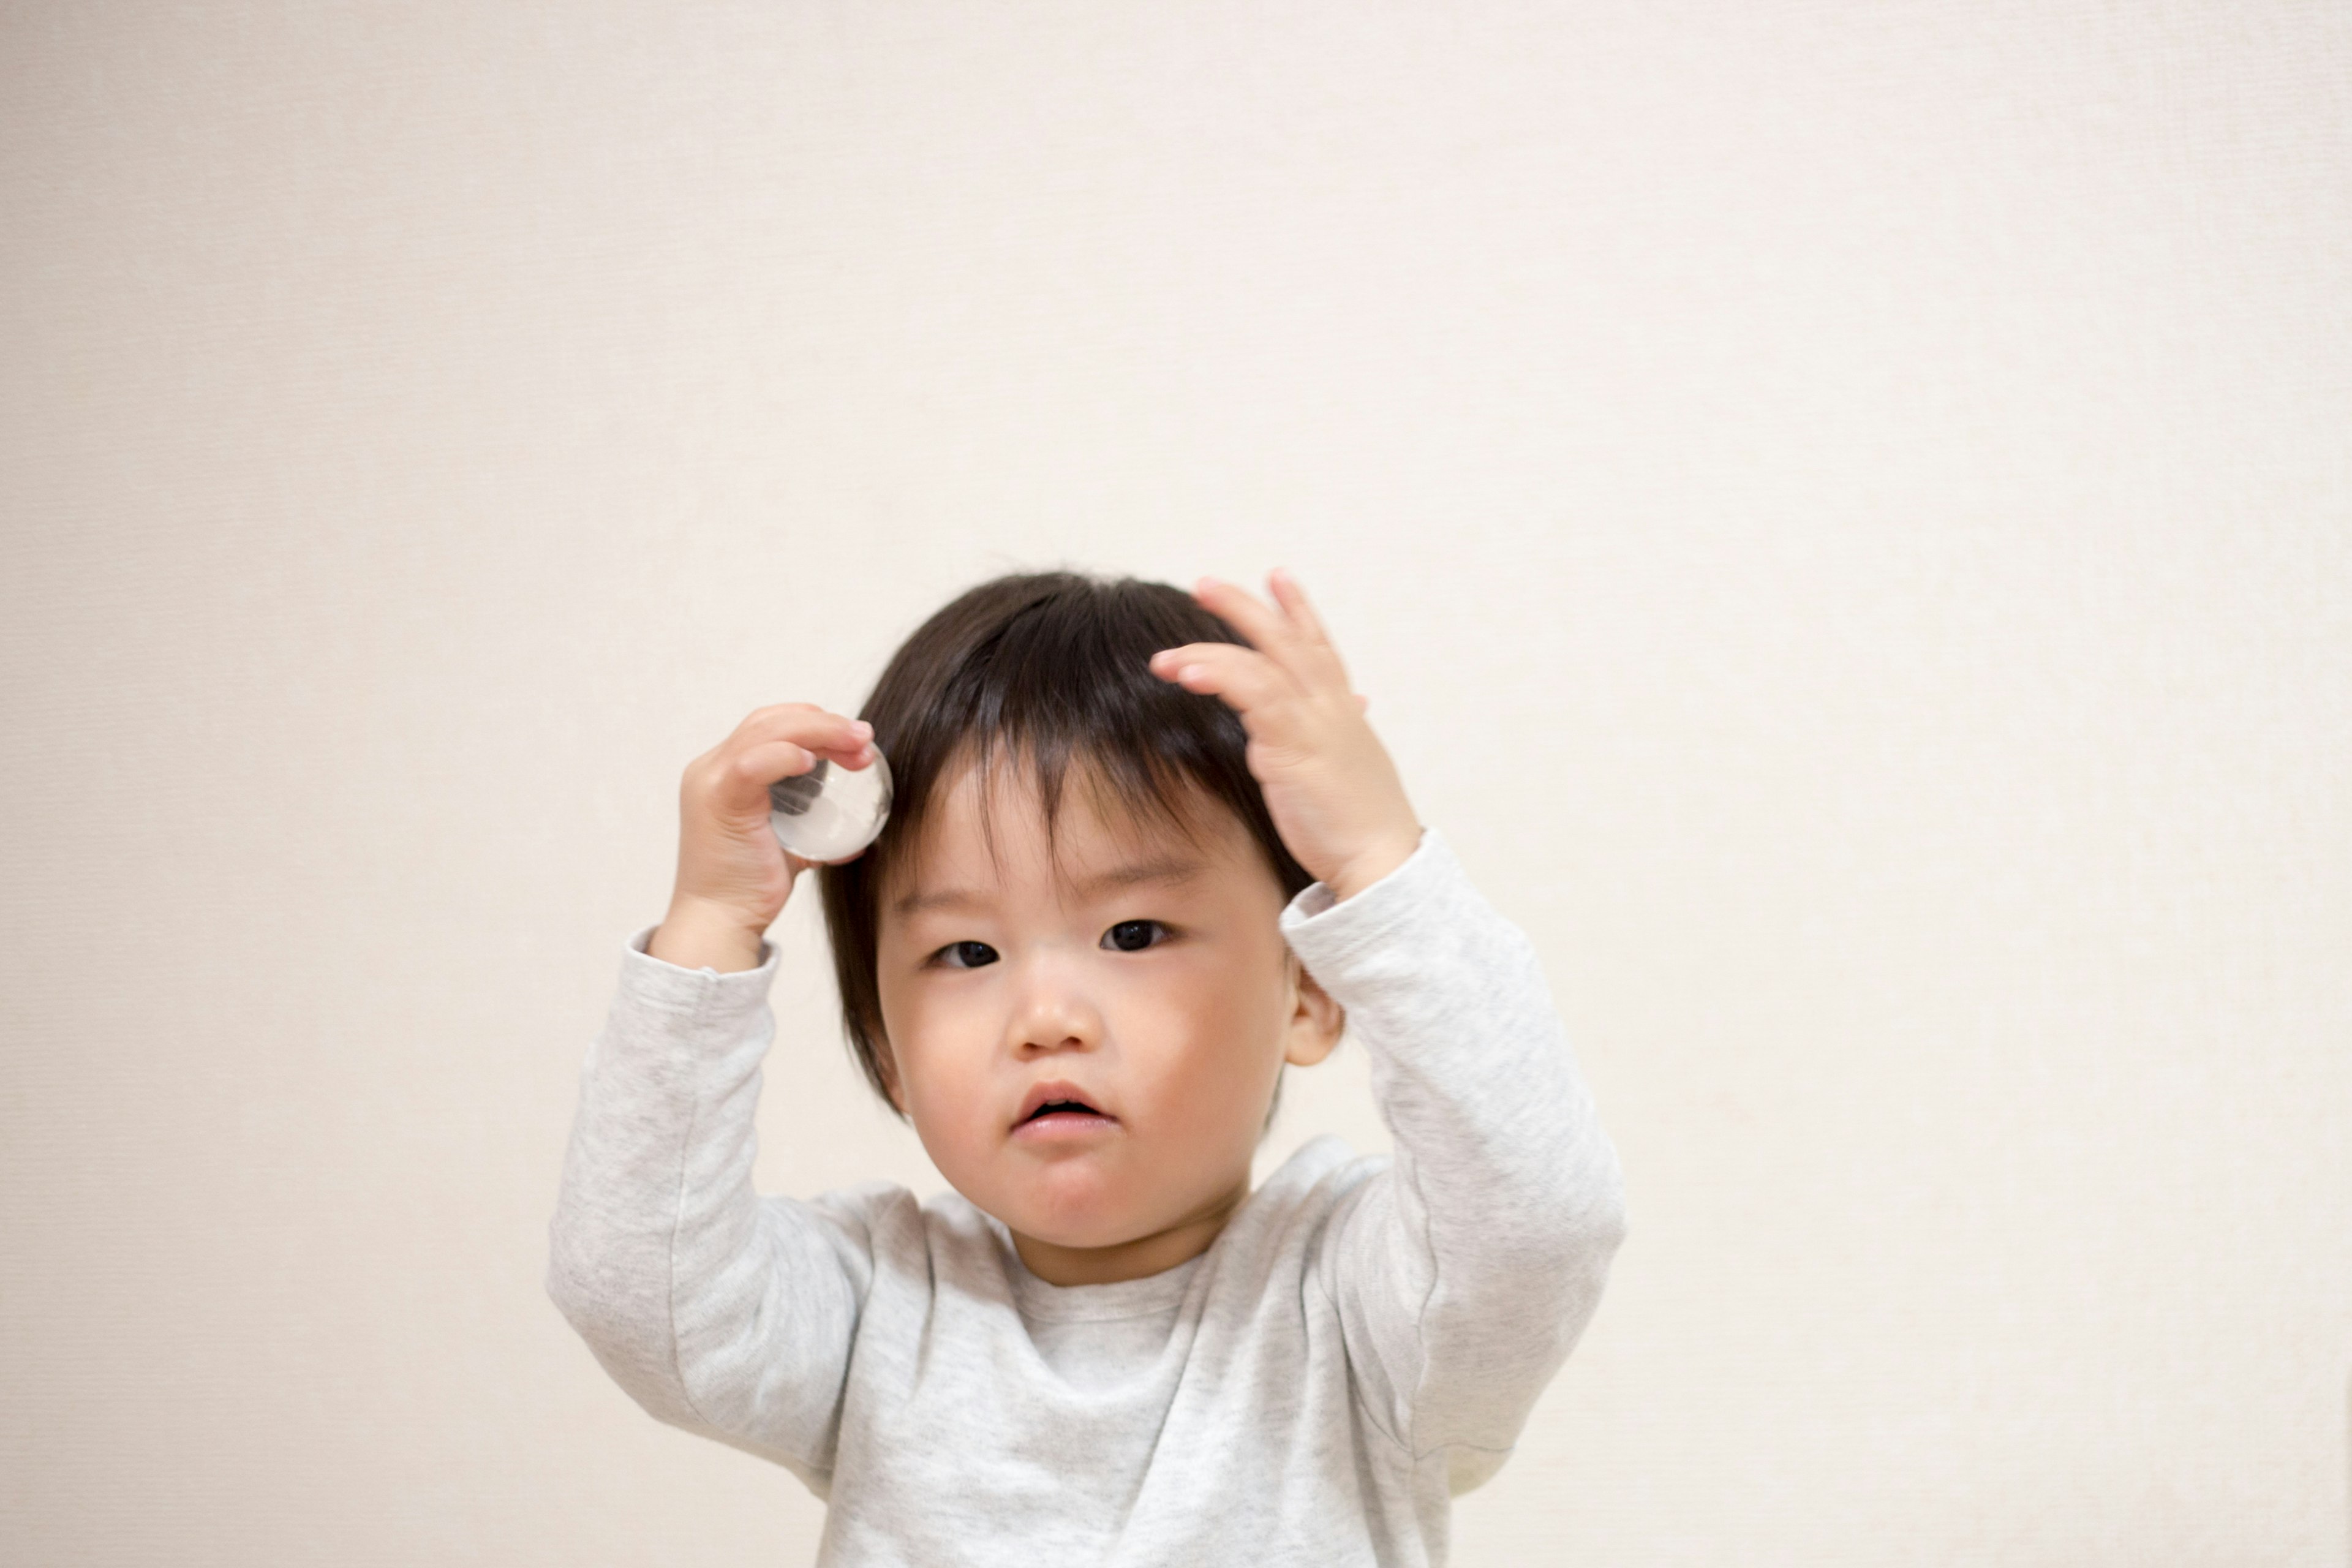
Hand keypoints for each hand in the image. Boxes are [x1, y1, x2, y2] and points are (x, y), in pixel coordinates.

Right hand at [649, 703, 875, 970]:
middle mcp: (711, 768)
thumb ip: (814, 831)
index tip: (857, 742)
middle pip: (771, 721)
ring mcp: (710, 781)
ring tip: (859, 747)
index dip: (815, 723)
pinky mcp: (716, 800)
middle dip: (825, 723)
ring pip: (766, 731)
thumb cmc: (751, 890)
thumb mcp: (789, 848)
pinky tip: (814, 762)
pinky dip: (785, 755)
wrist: (719, 924)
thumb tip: (860, 835)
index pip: (771, 726)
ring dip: (819, 731)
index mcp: (725, 773)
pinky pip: (751, 764)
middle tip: (866, 741)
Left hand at [1149, 570, 1421, 902]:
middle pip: (1285, 638)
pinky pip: (1253, 694)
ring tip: (1167, 654)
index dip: (1298, 609)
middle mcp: (1330, 704)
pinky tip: (1186, 674)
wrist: (1381, 860)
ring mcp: (1315, 720)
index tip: (1277, 575)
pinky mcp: (1294, 744)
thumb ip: (1333, 738)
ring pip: (1262, 660)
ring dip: (1210, 647)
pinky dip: (1218, 677)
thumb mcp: (1347, 769)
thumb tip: (1337, 718)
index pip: (1319, 644)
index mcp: (1340, 709)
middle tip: (1203, 584)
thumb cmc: (1359, 824)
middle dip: (1243, 607)